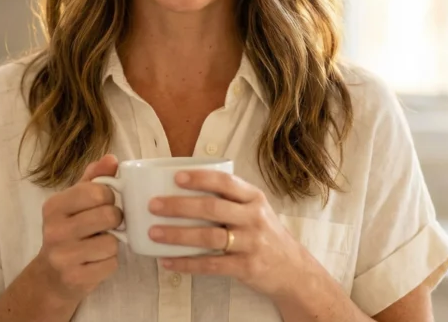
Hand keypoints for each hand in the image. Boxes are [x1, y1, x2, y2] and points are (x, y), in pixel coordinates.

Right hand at [33, 154, 122, 302]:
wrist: (51, 276)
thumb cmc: (69, 231)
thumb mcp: (75, 202)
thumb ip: (94, 179)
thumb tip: (111, 159)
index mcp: (54, 206)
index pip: (97, 191)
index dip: (110, 197)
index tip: (104, 203)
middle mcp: (54, 230)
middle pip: (108, 215)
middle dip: (115, 219)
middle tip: (106, 225)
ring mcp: (63, 256)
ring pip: (112, 242)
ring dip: (112, 244)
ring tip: (98, 244)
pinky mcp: (75, 278)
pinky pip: (110, 264)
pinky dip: (109, 263)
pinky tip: (95, 261)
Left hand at [147, 170, 312, 299]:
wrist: (293, 269)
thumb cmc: (266, 234)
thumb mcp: (256, 210)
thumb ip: (230, 199)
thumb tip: (183, 189)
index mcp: (254, 198)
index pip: (226, 182)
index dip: (200, 178)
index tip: (176, 177)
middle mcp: (254, 218)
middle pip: (212, 208)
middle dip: (179, 205)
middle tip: (154, 205)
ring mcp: (251, 243)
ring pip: (209, 236)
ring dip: (177, 235)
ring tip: (154, 233)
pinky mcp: (246, 267)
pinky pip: (211, 265)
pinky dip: (186, 263)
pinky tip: (167, 262)